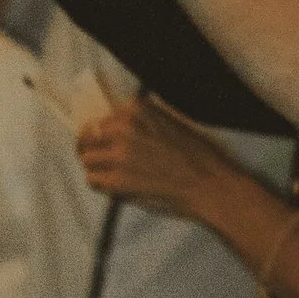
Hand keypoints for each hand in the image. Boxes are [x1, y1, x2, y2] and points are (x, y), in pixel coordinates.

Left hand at [75, 91, 238, 225]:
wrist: (211, 185)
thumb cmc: (199, 157)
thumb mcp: (173, 121)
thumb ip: (145, 121)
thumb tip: (119, 128)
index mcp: (137, 111)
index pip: (101, 120)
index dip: (101, 134)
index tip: (105, 143)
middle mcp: (124, 129)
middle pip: (88, 138)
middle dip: (93, 150)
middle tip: (101, 161)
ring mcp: (119, 155)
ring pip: (87, 160)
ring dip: (96, 168)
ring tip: (111, 175)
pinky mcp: (118, 181)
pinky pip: (92, 180)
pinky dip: (100, 184)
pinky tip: (114, 187)